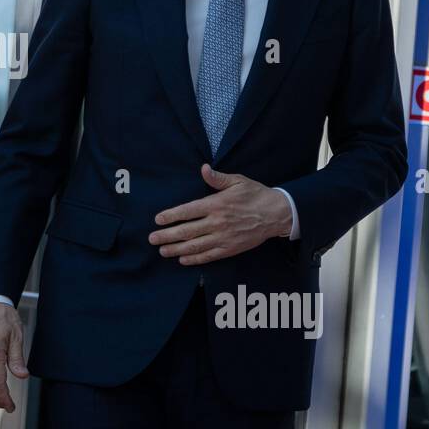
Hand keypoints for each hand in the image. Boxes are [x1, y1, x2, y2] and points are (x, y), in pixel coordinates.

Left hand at [148, 164, 292, 265]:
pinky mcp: (230, 248)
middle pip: (187, 231)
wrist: (277, 214)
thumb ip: (218, 178)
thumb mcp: (238, 181)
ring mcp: (224, 237)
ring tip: (162, 251)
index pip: (188, 211)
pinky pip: (209, 256)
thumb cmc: (256, 195)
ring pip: (195, 246)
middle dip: (167, 236)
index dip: (171, 216)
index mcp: (217, 204)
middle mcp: (218, 222)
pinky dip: (195, 259)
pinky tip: (182, 259)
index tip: (157, 220)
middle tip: (152, 239)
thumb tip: (203, 169)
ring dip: (176, 249)